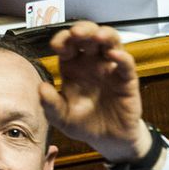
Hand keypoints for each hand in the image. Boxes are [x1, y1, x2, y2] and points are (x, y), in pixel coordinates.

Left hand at [39, 22, 150, 162]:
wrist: (107, 140)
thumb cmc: (84, 124)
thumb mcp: (62, 118)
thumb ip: (51, 105)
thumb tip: (41, 88)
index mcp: (73, 66)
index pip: (67, 44)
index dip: (62, 39)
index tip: (57, 45)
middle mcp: (92, 62)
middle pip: (89, 35)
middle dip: (83, 29)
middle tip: (76, 33)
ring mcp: (110, 68)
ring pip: (111, 42)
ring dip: (105, 35)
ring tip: (97, 36)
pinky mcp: (127, 80)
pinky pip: (126, 64)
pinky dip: (122, 57)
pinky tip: (114, 56)